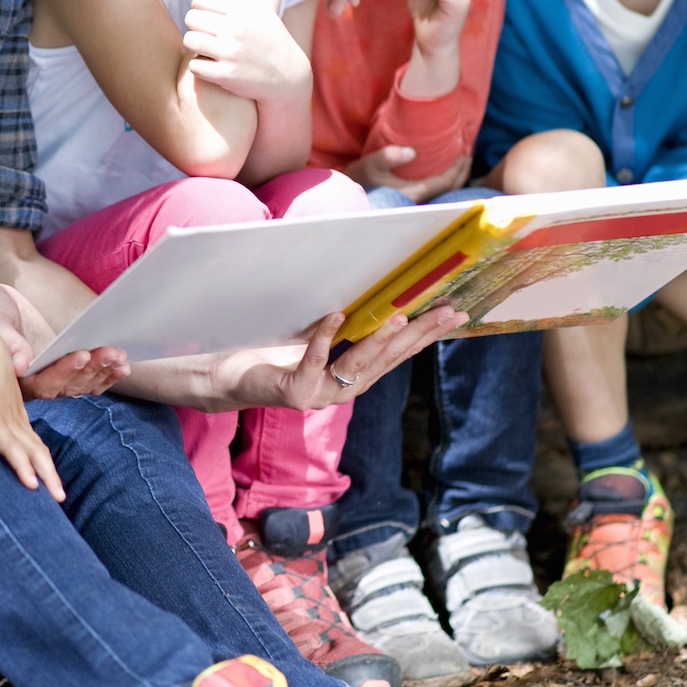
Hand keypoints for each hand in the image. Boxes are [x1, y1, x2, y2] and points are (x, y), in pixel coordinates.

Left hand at [0, 336, 65, 499]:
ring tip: (59, 494)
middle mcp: (9, 416)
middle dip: (46, 474)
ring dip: (50, 469)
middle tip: (58, 499)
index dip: (20, 464)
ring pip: (38, 446)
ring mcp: (18, 414)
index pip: (8, 444)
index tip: (32, 484)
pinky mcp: (21, 413)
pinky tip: (48, 475)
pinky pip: (35, 439)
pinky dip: (43, 458)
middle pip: (33, 449)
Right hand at [19, 347, 129, 398]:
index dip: (63, 371)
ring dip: (103, 372)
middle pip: (68, 386)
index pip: (42, 384)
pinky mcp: (66, 369)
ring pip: (82, 385)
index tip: (80, 354)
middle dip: (91, 369)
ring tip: (121, 357)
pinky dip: (106, 374)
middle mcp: (34, 384)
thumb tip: (21, 366)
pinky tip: (122, 365)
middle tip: (111, 351)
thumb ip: (7, 341)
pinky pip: (89, 379)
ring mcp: (53, 378)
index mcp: (14, 379)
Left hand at [183, 0, 311, 105]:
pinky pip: (194, 66)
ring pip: (189, 40)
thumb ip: (233, 2)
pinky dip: (198, 67)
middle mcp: (236, 29)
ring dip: (194, 46)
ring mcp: (231, 53)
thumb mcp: (260, 15)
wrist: (289, 76)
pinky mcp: (226, 75)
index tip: (205, 17)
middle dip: (195, 27)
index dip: (198, 7)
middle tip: (204, 35)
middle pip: (191, 18)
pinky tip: (209, 66)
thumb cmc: (271, 42)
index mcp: (244, 11)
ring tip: (204, 50)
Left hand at [203, 305, 467, 410]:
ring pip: (356, 364)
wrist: (230, 380)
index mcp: (354, 378)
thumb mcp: (319, 339)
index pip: (398, 355)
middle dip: (418, 335)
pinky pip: (313, 360)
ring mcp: (320, 394)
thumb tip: (377, 292)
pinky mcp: (294, 393)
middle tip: (446, 312)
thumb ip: (347, 328)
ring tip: (402, 318)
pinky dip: (325, 337)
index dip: (427, 335)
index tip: (456, 314)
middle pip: (387, 359)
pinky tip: (338, 316)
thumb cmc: (276, 355)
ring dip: (380, 340)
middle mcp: (343, 390)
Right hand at [343, 148, 471, 202]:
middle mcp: (418, 200)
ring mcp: (416, 202)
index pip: (445, 182)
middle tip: (468, 156)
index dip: (458, 169)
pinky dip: (446, 183)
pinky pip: (437, 192)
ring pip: (445, 193)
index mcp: (413, 192)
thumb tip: (413, 151)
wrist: (348, 196)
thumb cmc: (359, 178)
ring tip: (461, 164)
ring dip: (456, 179)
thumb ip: (388, 156)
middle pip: (450, 190)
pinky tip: (445, 173)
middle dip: (462, 173)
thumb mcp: (370, 164)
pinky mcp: (412, 200)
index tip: (464, 154)